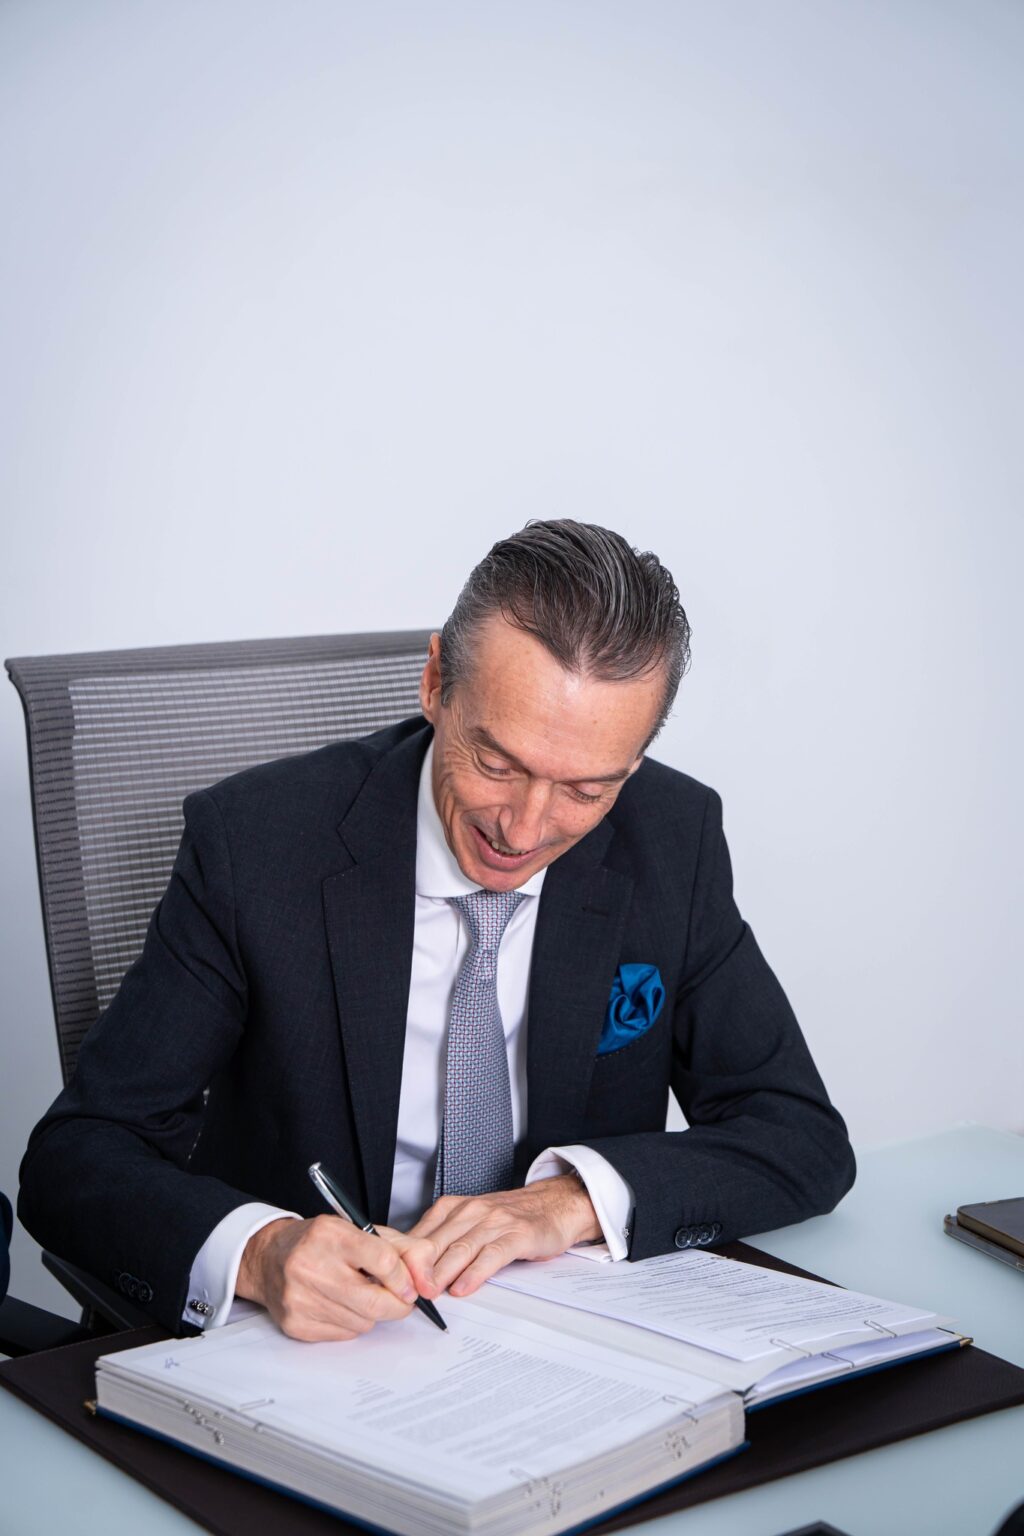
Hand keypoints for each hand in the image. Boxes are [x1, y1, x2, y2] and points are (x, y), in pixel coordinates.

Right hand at [236, 1216, 419, 1341]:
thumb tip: (426, 1277)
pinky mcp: (295, 1323)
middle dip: (398, 1305)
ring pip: (362, 1322)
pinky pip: (343, 1335)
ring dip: (372, 1313)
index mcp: (331, 1234)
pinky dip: (351, 1323)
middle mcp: (311, 1265)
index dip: (404, 1278)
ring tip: (359, 1294)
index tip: (410, 1285)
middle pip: (374, 1301)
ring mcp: (300, 1297)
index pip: (384, 1261)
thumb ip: (399, 1248)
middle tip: (402, 1300)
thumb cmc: (319, 1242)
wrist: (268, 1258)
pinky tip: (340, 1305)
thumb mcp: (358, 1230)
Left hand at [400, 1174, 600, 1299]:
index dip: (404, 1260)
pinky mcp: (517, 1234)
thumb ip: (443, 1241)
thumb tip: (408, 1270)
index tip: (391, 1281)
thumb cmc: (509, 1219)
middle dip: (418, 1270)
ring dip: (442, 1273)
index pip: (420, 1234)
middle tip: (405, 1293)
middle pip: (436, 1242)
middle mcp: (471, 1211)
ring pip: (460, 1248)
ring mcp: (495, 1221)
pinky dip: (475, 1272)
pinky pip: (491, 1254)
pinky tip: (464, 1288)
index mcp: (453, 1208)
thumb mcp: (471, 1223)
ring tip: (430, 1294)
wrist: (554, 1204)